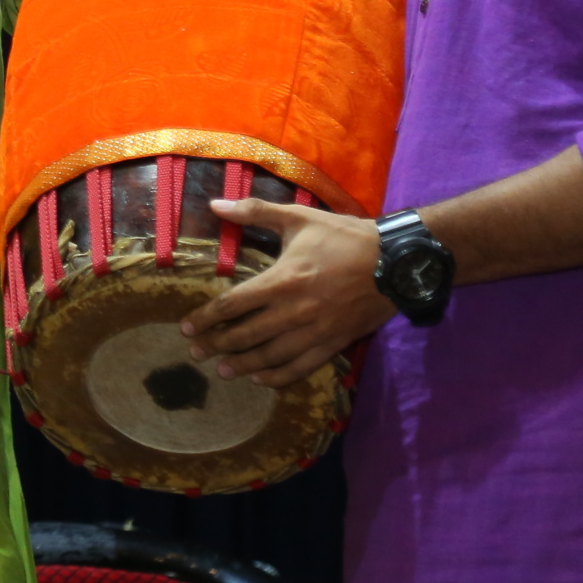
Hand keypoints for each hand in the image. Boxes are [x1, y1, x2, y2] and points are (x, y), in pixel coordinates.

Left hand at [179, 200, 393, 387]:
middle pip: (245, 335)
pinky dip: (278, 375)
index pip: (232, 305)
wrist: (395, 262)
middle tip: (196, 354)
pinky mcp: (334, 343)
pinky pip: (301, 366)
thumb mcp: (298, 218)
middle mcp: (294, 311)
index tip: (186, 328)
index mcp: (282, 280)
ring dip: (242, 365)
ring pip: (270, 356)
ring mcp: (314, 331)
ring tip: (222, 371)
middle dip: (217, 345)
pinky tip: (261, 377)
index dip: (206, 318)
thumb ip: (255, 212)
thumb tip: (215, 204)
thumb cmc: (344, 237)